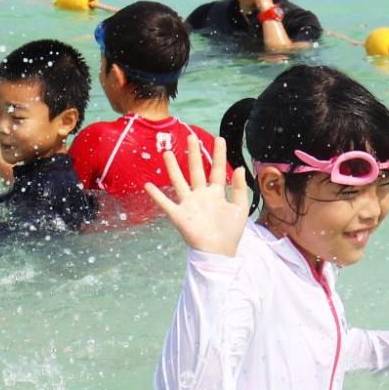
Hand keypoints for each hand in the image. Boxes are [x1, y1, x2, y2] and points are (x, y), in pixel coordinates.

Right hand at [146, 135, 248, 256]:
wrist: (219, 253)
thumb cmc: (231, 233)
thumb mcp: (240, 208)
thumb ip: (240, 188)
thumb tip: (240, 167)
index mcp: (216, 194)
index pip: (217, 170)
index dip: (218, 155)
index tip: (219, 139)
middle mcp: (201, 195)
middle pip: (196, 170)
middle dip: (193, 154)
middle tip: (191, 137)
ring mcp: (189, 204)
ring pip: (179, 182)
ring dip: (172, 168)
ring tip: (166, 153)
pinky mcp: (179, 215)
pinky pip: (165, 204)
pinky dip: (156, 195)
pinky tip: (148, 185)